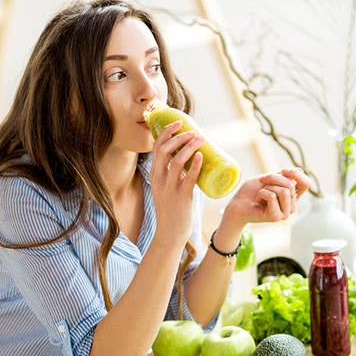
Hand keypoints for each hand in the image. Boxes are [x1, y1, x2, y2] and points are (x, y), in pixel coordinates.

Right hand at [149, 121, 203, 238]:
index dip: (166, 132)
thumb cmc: (173, 209)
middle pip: (164, 150)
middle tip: (192, 131)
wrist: (170, 233)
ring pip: (176, 161)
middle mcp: (159, 179)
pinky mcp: (181, 197)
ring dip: (189, 147)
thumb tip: (193, 158)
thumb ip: (176, 174)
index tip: (178, 123)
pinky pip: (188, 178)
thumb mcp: (167, 188)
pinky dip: (194, 165)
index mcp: (155, 175)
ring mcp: (169, 188)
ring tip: (200, 139)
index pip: (156, 148)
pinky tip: (200, 157)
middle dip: (178, 137)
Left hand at [222, 167, 311, 228]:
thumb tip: (300, 171)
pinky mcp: (276, 217)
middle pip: (291, 184)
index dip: (297, 174)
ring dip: (268, 187)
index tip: (283, 170)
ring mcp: (284, 213)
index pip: (306, 184)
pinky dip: (262, 193)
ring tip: (260, 193)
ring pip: (284, 191)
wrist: (237, 204)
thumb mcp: (268, 179)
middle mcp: (291, 206)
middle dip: (273, 178)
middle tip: (261, 182)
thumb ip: (283, 176)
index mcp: (292, 196)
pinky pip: (273, 196)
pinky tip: (258, 200)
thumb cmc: (251, 192)